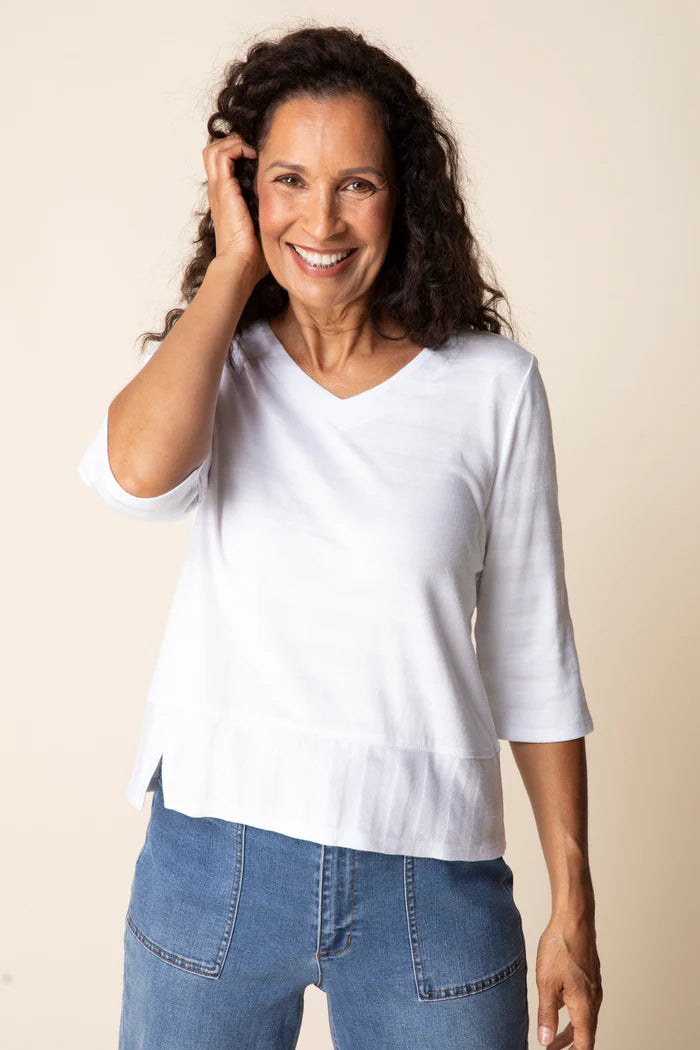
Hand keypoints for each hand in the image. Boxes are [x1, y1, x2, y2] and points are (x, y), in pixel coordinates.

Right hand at [202, 132, 269, 283]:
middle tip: (254, 149)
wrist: (240, 264)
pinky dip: (236, 148)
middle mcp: (219, 193)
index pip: (223, 167)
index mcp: (226, 201)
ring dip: (233, 143)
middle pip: (213, 153)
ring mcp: (219, 190)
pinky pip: (222, 155)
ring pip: (214, 149)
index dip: (237, 156)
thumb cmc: (253, 256)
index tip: (259, 157)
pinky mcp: (223, 189)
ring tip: (253, 150)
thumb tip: (297, 221)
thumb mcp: (266, 230)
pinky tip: (253, 155)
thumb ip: (274, 219)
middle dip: (233, 144)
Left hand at [536, 910, 602, 1048]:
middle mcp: (593, 1000)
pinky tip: (559, 1009)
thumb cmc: (560, 946)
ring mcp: (593, 988)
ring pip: (583, 1018)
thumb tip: (545, 1039)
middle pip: (585, 1033)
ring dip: (570, 1032)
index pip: (584, 1044)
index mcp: (584, 1006)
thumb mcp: (546, 982)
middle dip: (569, 1046)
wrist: (574, 919)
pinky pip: (583, 1004)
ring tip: (553, 1039)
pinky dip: (572, 1015)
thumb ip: (546, 1013)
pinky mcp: (589, 978)